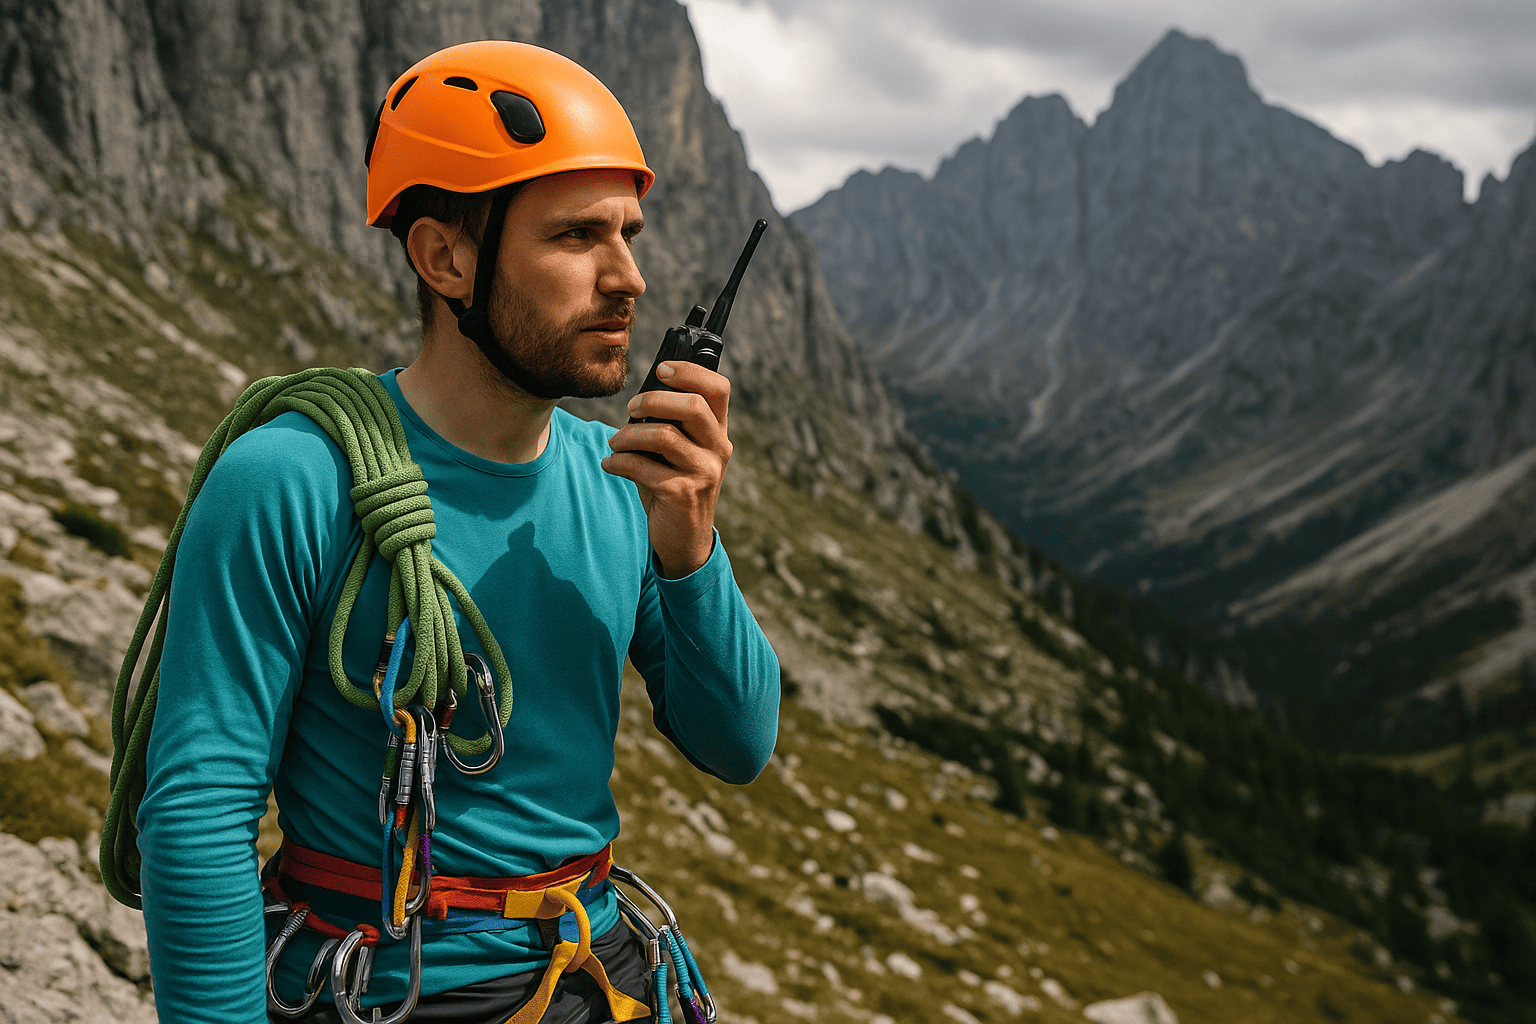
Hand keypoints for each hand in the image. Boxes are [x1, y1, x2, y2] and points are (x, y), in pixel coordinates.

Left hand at [602, 361, 731, 577]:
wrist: (684, 538)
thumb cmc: (675, 484)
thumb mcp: (680, 451)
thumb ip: (670, 424)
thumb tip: (639, 397)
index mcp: (718, 431)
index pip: (718, 388)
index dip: (690, 371)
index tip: (660, 369)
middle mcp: (718, 449)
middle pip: (693, 406)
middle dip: (654, 400)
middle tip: (631, 408)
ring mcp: (704, 472)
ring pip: (664, 436)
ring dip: (628, 436)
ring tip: (614, 443)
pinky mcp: (683, 494)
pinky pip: (644, 467)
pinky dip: (619, 462)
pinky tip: (610, 464)